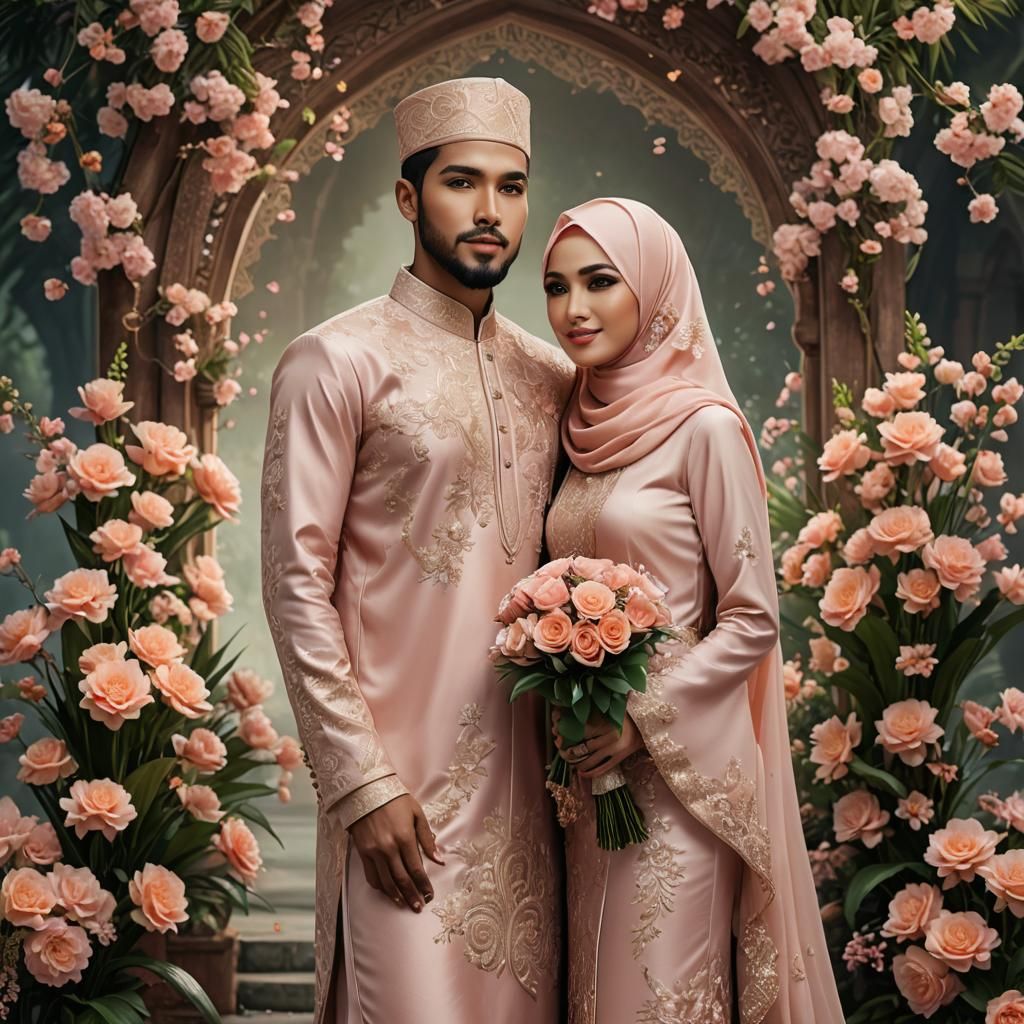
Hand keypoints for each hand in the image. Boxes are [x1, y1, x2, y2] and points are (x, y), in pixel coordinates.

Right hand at [347, 794, 443, 912]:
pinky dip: (380, 887)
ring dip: (396, 896)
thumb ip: (427, 838)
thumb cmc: (395, 799)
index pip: (417, 869)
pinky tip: (387, 892)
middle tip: (418, 907)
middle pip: (402, 879)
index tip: (430, 895)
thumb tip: (439, 859)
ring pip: (386, 881)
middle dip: (412, 895)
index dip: (424, 885)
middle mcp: (388, 847)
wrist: (366, 790)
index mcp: (405, 837)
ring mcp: (374, 851)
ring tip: (404, 904)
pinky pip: (371, 876)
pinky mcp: (362, 852)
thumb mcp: (417, 813)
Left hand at [552, 708, 645, 778]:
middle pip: (584, 748)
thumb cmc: (627, 714)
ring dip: (577, 764)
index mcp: (607, 723)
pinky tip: (581, 773)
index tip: (558, 734)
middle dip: (569, 751)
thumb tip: (575, 703)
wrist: (647, 726)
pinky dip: (590, 773)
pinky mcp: (619, 759)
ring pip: (591, 761)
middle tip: (560, 750)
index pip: (582, 731)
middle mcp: (610, 738)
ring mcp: (615, 750)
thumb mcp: (612, 708)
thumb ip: (597, 706)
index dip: (568, 734)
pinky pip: (602, 769)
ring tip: (569, 762)